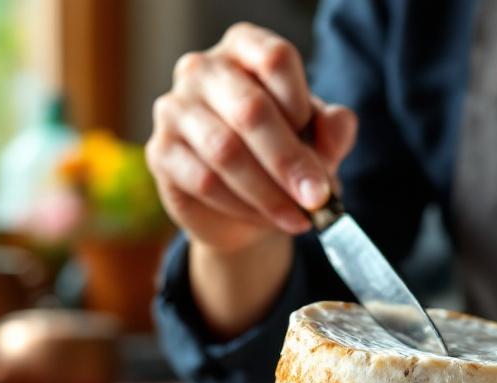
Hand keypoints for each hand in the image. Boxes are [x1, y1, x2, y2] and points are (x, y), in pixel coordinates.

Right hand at [145, 22, 357, 254]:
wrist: (246, 205)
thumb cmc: (285, 155)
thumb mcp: (321, 139)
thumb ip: (335, 128)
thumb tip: (336, 127)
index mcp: (246, 48)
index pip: (275, 59)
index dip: (301, 104)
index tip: (317, 142)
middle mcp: (203, 68)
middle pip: (251, 108)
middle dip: (290, 162)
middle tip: (316, 198)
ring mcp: (175, 108)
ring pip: (226, 151)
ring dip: (269, 193)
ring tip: (298, 217)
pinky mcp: (160, 151)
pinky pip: (204, 182)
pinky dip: (243, 207)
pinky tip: (265, 219)